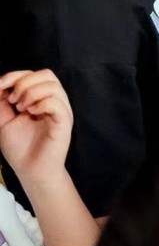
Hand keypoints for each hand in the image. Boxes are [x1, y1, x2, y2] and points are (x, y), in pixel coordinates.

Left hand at [0, 71, 72, 185]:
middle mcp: (54, 102)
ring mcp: (61, 111)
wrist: (31, 170)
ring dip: (32, 93)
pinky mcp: (64, 121)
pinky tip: (32, 114)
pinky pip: (56, 103)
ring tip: (22, 109)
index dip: (16, 75)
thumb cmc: (21, 148)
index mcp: (41, 99)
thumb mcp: (4, 120)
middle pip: (47, 74)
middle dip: (24, 82)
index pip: (35, 75)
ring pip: (53, 86)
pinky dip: (41, 104)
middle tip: (14, 101)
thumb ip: (1, 102)